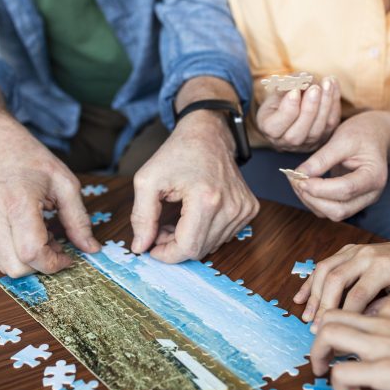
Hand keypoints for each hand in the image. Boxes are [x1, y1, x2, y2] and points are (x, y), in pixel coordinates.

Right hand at [0, 127, 99, 276]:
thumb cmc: (34, 162)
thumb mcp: (66, 185)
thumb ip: (79, 220)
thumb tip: (92, 249)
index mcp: (18, 203)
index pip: (31, 253)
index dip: (53, 263)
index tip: (68, 257)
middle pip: (17, 268)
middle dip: (42, 265)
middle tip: (56, 245)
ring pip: (6, 266)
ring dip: (29, 261)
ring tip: (43, 235)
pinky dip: (16, 252)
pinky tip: (27, 231)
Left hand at [130, 110, 258, 261]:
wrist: (208, 134)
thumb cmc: (177, 153)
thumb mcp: (147, 181)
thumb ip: (141, 217)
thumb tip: (140, 248)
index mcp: (206, 199)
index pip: (188, 248)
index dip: (167, 254)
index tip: (152, 246)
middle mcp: (230, 207)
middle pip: (200, 250)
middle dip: (175, 246)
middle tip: (160, 229)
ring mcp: (243, 209)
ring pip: (212, 245)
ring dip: (190, 239)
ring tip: (177, 219)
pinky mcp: (249, 209)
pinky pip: (224, 236)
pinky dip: (206, 232)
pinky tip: (195, 216)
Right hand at [256, 76, 340, 151]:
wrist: (292, 107)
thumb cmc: (280, 97)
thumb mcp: (277, 90)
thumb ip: (286, 86)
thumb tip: (301, 79)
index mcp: (270, 130)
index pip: (275, 127)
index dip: (287, 109)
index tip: (294, 90)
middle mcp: (287, 142)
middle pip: (297, 134)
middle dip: (308, 109)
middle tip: (314, 88)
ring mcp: (306, 143)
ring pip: (317, 130)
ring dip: (325, 105)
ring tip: (327, 83)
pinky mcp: (323, 137)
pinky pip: (331, 123)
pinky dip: (334, 102)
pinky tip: (334, 83)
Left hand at [288, 111, 389, 221]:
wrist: (375, 136)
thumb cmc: (362, 134)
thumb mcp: (342, 139)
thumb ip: (322, 158)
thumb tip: (300, 175)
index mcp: (374, 176)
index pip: (346, 189)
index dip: (320, 188)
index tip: (300, 178)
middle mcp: (370, 194)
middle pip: (340, 210)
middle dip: (314, 199)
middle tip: (296, 181)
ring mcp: (361, 201)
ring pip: (333, 214)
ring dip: (311, 201)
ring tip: (297, 181)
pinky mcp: (350, 202)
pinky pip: (329, 210)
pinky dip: (313, 201)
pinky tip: (304, 185)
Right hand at [294, 240, 389, 330]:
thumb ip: (387, 307)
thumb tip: (361, 321)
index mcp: (383, 266)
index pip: (358, 294)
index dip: (345, 315)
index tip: (339, 335)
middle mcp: (365, 255)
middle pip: (335, 279)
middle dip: (324, 306)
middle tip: (316, 329)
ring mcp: (354, 250)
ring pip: (325, 270)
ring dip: (314, 295)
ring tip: (307, 317)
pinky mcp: (347, 250)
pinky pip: (324, 264)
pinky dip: (311, 282)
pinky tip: (300, 298)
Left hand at [311, 303, 389, 389]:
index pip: (353, 306)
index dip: (340, 325)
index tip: (343, 348)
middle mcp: (385, 324)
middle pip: (331, 315)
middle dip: (318, 338)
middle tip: (324, 361)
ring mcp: (384, 345)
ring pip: (327, 334)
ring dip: (318, 356)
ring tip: (327, 374)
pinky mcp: (387, 371)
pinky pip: (341, 373)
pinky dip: (339, 386)